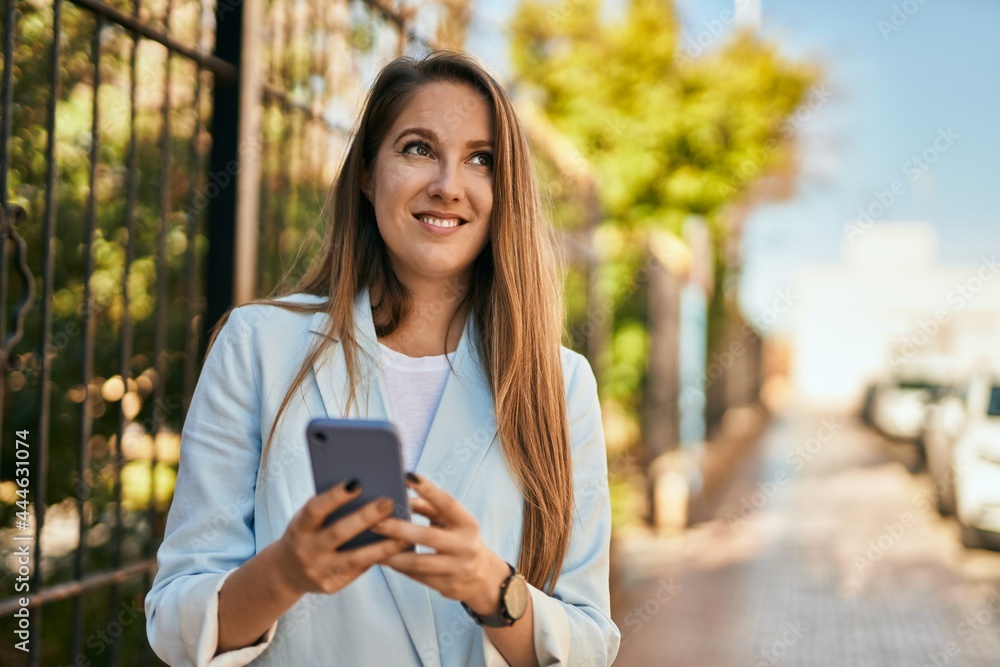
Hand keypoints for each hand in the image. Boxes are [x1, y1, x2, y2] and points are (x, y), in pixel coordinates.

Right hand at [273, 480, 411, 596]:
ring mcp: (318, 571)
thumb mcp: (309, 520)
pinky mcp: (331, 586)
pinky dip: (380, 558)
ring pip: (355, 558)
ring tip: (406, 532)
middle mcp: (306, 550)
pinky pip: (360, 571)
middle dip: (365, 518)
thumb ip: (329, 508)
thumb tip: (368, 488)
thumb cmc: (307, 533)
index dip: (334, 497)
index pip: (315, 509)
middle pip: (338, 533)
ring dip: (383, 546)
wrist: (287, 572)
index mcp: (299, 527)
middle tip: (389, 502)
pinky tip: (399, 548)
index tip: (357, 483)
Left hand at [371, 474, 511, 615]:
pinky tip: (381, 560)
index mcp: (467, 524)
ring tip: (371, 545)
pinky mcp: (447, 586)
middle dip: (398, 528)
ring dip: (392, 554)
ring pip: (418, 562)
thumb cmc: (458, 538)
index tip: (407, 476)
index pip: (448, 503)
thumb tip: (401, 497)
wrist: (481, 576)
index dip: (428, 490)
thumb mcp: (451, 521)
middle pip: (427, 536)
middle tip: (374, 521)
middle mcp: (465, 546)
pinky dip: (398, 567)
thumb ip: (429, 507)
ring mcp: (457, 568)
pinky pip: (417, 577)